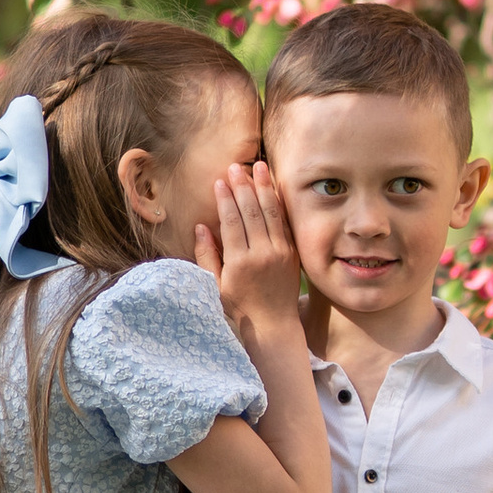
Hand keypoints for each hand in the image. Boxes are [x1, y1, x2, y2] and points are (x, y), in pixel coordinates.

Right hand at [195, 161, 302, 340]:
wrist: (273, 326)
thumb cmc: (239, 309)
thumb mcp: (214, 287)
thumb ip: (207, 256)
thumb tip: (201, 227)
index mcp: (240, 263)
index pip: (232, 222)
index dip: (225, 200)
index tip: (219, 181)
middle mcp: (262, 255)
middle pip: (252, 212)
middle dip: (243, 186)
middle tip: (235, 166)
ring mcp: (280, 253)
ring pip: (271, 212)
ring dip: (264, 187)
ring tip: (258, 166)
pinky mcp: (292, 253)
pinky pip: (284, 222)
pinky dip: (278, 203)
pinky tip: (273, 188)